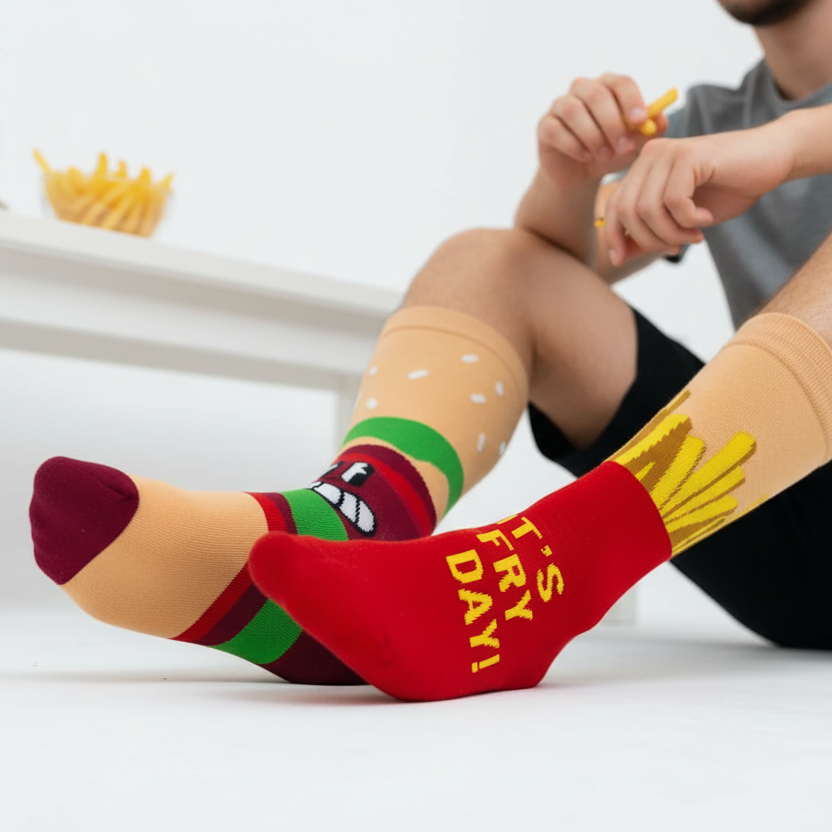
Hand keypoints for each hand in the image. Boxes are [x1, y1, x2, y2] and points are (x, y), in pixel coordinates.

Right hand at [537, 74, 668, 189]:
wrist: (580, 176)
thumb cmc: (610, 153)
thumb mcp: (633, 145)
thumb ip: (648, 131)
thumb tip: (660, 120)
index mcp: (608, 86)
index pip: (620, 82)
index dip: (631, 100)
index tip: (640, 121)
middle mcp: (583, 89)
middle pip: (597, 94)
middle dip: (612, 123)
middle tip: (623, 147)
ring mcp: (560, 106)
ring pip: (574, 110)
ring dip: (592, 136)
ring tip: (604, 155)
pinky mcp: (545, 126)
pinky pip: (556, 130)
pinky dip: (574, 145)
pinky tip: (586, 157)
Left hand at [603, 120, 794, 265]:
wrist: (771, 161)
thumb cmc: (726, 191)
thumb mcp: (680, 221)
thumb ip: (649, 234)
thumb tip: (619, 256)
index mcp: (643, 168)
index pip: (613, 206)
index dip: (613, 236)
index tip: (621, 260)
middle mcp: (650, 155)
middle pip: (626, 210)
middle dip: (648, 240)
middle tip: (675, 248)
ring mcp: (668, 152)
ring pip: (648, 208)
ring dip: (671, 233)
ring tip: (694, 235)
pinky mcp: (689, 155)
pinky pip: (674, 201)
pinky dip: (689, 219)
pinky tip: (706, 217)